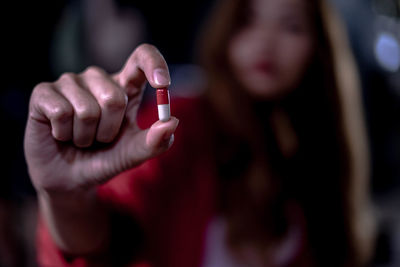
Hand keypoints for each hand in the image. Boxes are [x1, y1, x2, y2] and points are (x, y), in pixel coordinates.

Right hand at [24, 44, 178, 193]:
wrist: (72, 179)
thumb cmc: (106, 159)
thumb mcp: (133, 154)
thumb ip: (154, 141)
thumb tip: (172, 122)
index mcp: (125, 86)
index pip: (142, 57)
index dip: (154, 64)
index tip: (163, 83)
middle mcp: (98, 78)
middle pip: (114, 97)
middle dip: (109, 131)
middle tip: (99, 139)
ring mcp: (70, 82)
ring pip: (87, 109)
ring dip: (86, 136)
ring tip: (80, 138)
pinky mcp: (43, 93)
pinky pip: (62, 113)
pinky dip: (64, 134)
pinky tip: (60, 134)